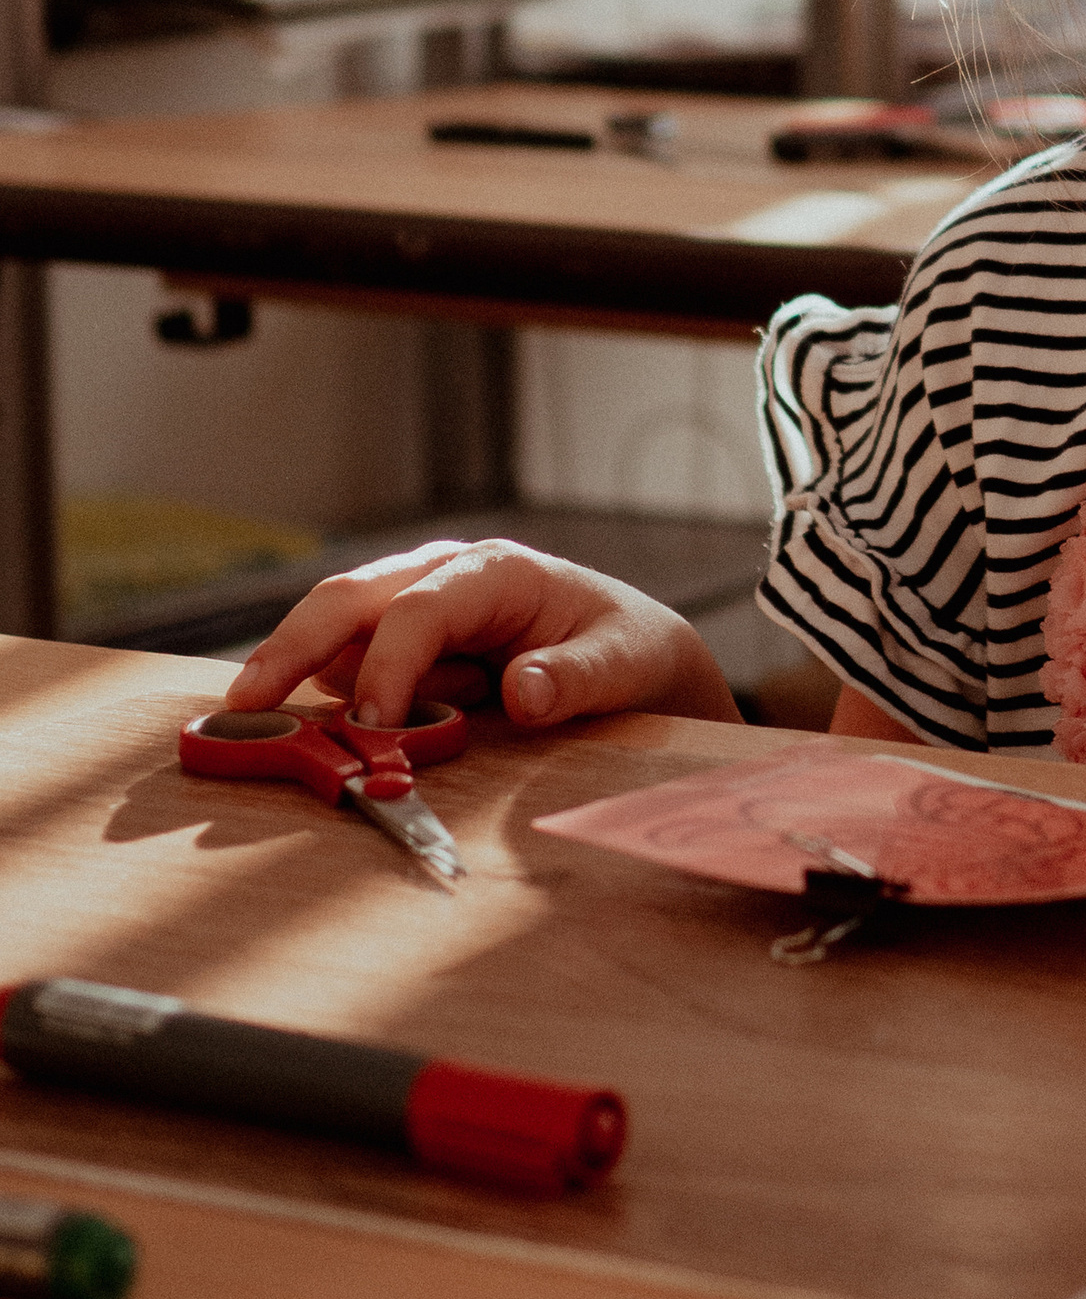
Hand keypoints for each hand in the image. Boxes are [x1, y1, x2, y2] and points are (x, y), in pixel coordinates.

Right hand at [224, 536, 739, 733]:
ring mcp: (413, 604)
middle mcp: (442, 575)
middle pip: (348, 600)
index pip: (419, 610)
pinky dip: (340, 698)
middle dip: (292, 646)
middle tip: (244, 704)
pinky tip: (375, 723)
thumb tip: (525, 691)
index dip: (388, 668)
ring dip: (332, 686)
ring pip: (337, 638)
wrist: (627, 653)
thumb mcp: (623, 664)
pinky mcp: (399, 641)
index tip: (370, 728)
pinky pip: (348, 667)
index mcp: (496, 570)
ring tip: (380, 717)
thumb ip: (577, 678)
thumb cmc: (625, 648)